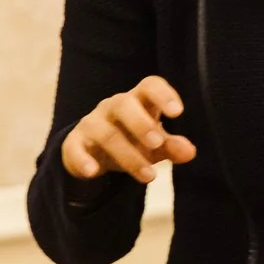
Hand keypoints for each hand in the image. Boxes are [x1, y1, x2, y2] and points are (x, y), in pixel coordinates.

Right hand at [60, 76, 196, 183]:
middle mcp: (113, 107)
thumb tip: (190, 152)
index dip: (163, 95)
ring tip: (149, 176)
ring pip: (106, 133)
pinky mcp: (74, 144)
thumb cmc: (132, 141)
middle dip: (141, 124)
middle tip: (158, 144)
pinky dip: (83, 160)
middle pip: (124, 104)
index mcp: (138, 101)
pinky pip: (75, 149)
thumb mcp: (155, 145)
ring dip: (128, 156)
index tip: (178, 112)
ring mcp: (92, 124)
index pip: (149, 86)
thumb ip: (172, 146)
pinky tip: (93, 172)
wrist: (93, 153)